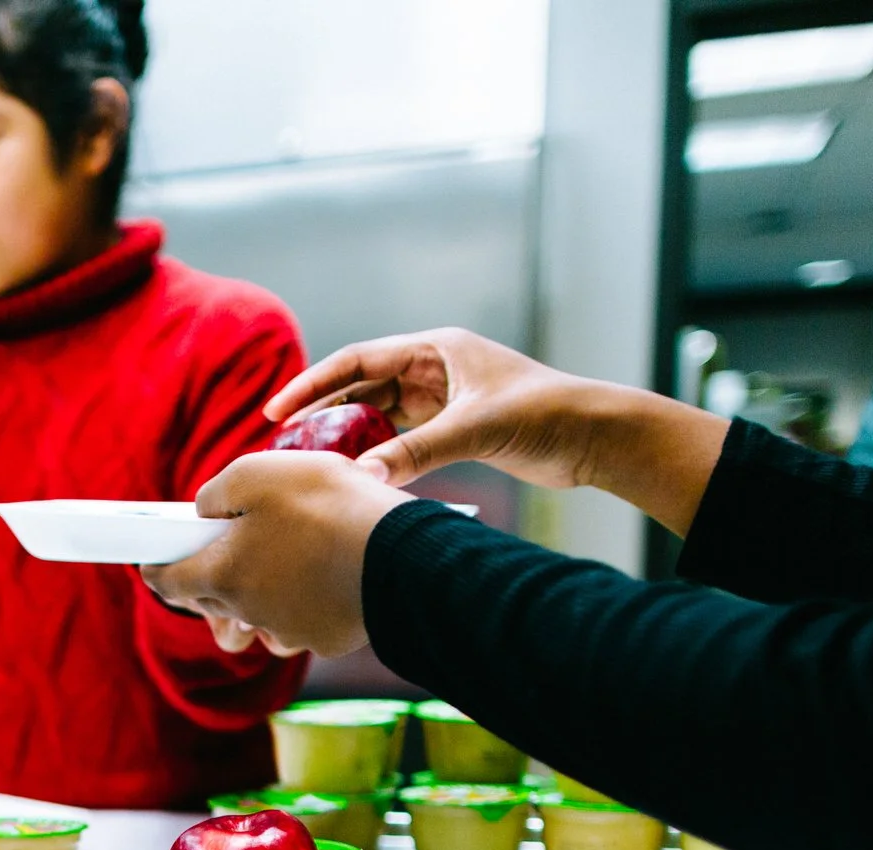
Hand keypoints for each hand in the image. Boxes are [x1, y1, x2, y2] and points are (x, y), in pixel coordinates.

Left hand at [143, 451, 411, 659]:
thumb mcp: (257, 473)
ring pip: (259, 613)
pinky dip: (307, 599)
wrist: (404, 550)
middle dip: (216, 573)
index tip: (154, 557)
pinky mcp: (328, 638)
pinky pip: (303, 621)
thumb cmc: (327, 505)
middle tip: (239, 539)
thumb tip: (205, 512)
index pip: (167, 581)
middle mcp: (247, 613)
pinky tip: (328, 571)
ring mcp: (288, 631)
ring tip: (291, 552)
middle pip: (213, 599)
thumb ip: (216, 493)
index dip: (157, 565)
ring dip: (264, 589)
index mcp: (220, 576)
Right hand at [265, 328, 607, 491]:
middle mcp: (434, 368)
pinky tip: (356, 474)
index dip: (313, 384)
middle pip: (361, 388)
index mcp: (435, 349)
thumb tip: (359, 477)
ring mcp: (442, 398)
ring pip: (377, 415)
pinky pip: (401, 438)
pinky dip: (377, 454)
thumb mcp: (473, 430)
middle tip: (285, 444)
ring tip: (311, 461)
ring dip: (347, 436)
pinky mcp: (453, 427)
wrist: (595, 436)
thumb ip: (414, 453)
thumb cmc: (545, 414)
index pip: (357, 361)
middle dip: (322, 413)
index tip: (277, 410)